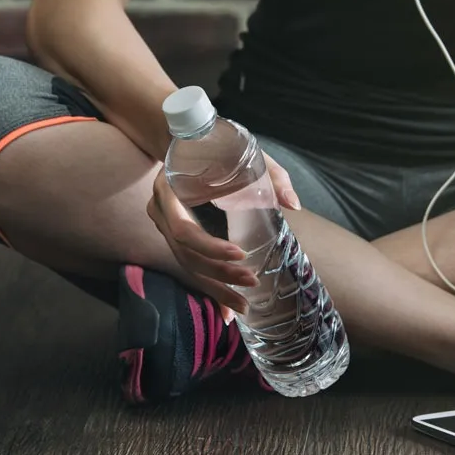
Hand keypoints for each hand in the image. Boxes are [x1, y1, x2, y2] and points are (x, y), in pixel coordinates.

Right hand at [147, 152, 300, 310]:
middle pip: (186, 255)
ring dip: (216, 289)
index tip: (240, 253)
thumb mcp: (244, 151)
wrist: (183, 140)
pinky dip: (210, 289)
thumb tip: (293, 204)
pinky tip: (227, 314)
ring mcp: (164, 226)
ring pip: (187, 266)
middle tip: (251, 283)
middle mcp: (160, 211)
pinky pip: (190, 266)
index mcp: (169, 189)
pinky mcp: (175, 237)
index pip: (183, 229)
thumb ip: (271, 175)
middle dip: (219, 274)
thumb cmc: (216, 144)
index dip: (210, 246)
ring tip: (244, 307)